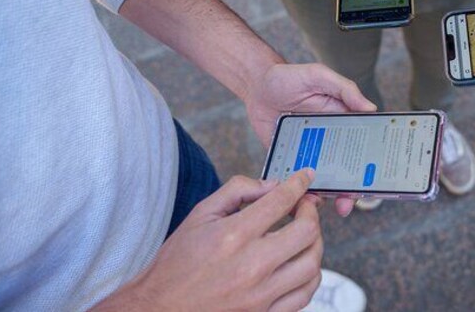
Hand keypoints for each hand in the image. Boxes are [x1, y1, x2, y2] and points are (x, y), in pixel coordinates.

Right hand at [96, 171, 322, 311]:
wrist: (159, 308)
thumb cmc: (178, 261)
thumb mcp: (201, 214)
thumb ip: (238, 191)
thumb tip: (272, 185)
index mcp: (234, 235)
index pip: (281, 201)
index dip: (299, 183)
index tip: (306, 177)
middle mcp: (251, 265)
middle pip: (307, 232)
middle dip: (311, 211)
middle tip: (304, 206)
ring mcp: (260, 294)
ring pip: (312, 264)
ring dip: (315, 243)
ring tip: (305, 235)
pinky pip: (304, 294)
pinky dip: (310, 275)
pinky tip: (300, 263)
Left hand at [245, 63, 376, 216]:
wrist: (257, 85)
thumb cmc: (290, 77)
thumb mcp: (319, 76)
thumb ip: (344, 89)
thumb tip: (371, 108)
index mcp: (343, 124)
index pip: (363, 149)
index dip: (370, 168)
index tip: (373, 183)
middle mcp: (330, 142)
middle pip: (346, 173)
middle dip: (349, 193)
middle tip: (347, 205)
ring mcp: (309, 153)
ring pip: (322, 182)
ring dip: (324, 196)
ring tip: (318, 205)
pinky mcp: (288, 161)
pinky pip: (294, 181)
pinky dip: (296, 193)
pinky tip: (295, 200)